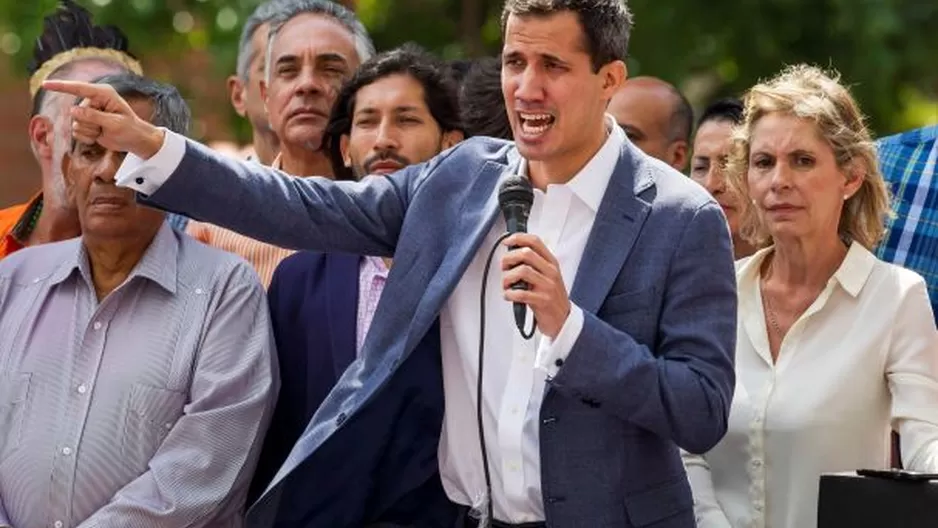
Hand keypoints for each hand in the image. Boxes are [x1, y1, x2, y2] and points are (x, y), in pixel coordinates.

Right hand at [41, 79, 163, 158]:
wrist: (135, 140)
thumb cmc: (131, 129)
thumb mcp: (115, 123)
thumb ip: (94, 116)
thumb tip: (73, 111)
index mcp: (103, 94)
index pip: (78, 88)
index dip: (61, 86)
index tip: (45, 84)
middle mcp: (93, 101)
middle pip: (77, 113)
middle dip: (90, 124)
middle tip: (107, 127)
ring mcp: (88, 112)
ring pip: (75, 124)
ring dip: (89, 132)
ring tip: (104, 131)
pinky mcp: (86, 123)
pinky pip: (76, 132)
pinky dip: (87, 137)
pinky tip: (99, 136)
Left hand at [500, 233, 570, 338]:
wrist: (563, 319)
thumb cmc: (551, 296)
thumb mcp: (547, 275)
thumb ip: (533, 263)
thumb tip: (511, 253)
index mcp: (551, 262)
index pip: (535, 242)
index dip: (518, 238)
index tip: (507, 241)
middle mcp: (551, 271)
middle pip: (526, 254)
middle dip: (509, 259)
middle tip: (504, 267)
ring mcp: (548, 286)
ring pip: (522, 271)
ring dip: (507, 277)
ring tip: (506, 284)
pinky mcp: (543, 300)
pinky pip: (521, 293)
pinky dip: (509, 294)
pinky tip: (508, 295)